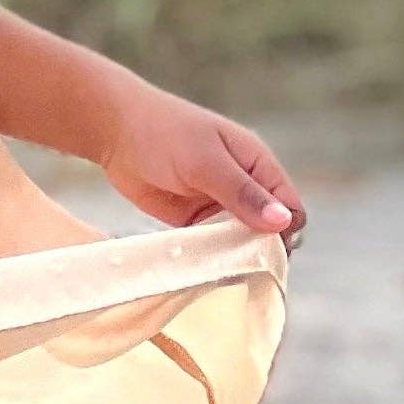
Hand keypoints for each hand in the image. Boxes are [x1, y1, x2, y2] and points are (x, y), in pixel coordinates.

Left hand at [91, 79, 306, 252]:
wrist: (114, 132)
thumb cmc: (163, 134)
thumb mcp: (205, 163)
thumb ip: (242, 193)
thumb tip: (284, 221)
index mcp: (256, 165)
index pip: (289, 206)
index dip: (284, 230)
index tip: (266, 249)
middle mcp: (243, 187)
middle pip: (268, 228)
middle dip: (262, 249)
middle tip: (244, 266)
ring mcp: (217, 205)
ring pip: (241, 240)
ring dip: (235, 257)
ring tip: (222, 271)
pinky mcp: (192, 220)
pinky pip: (211, 245)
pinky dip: (211, 257)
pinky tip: (204, 269)